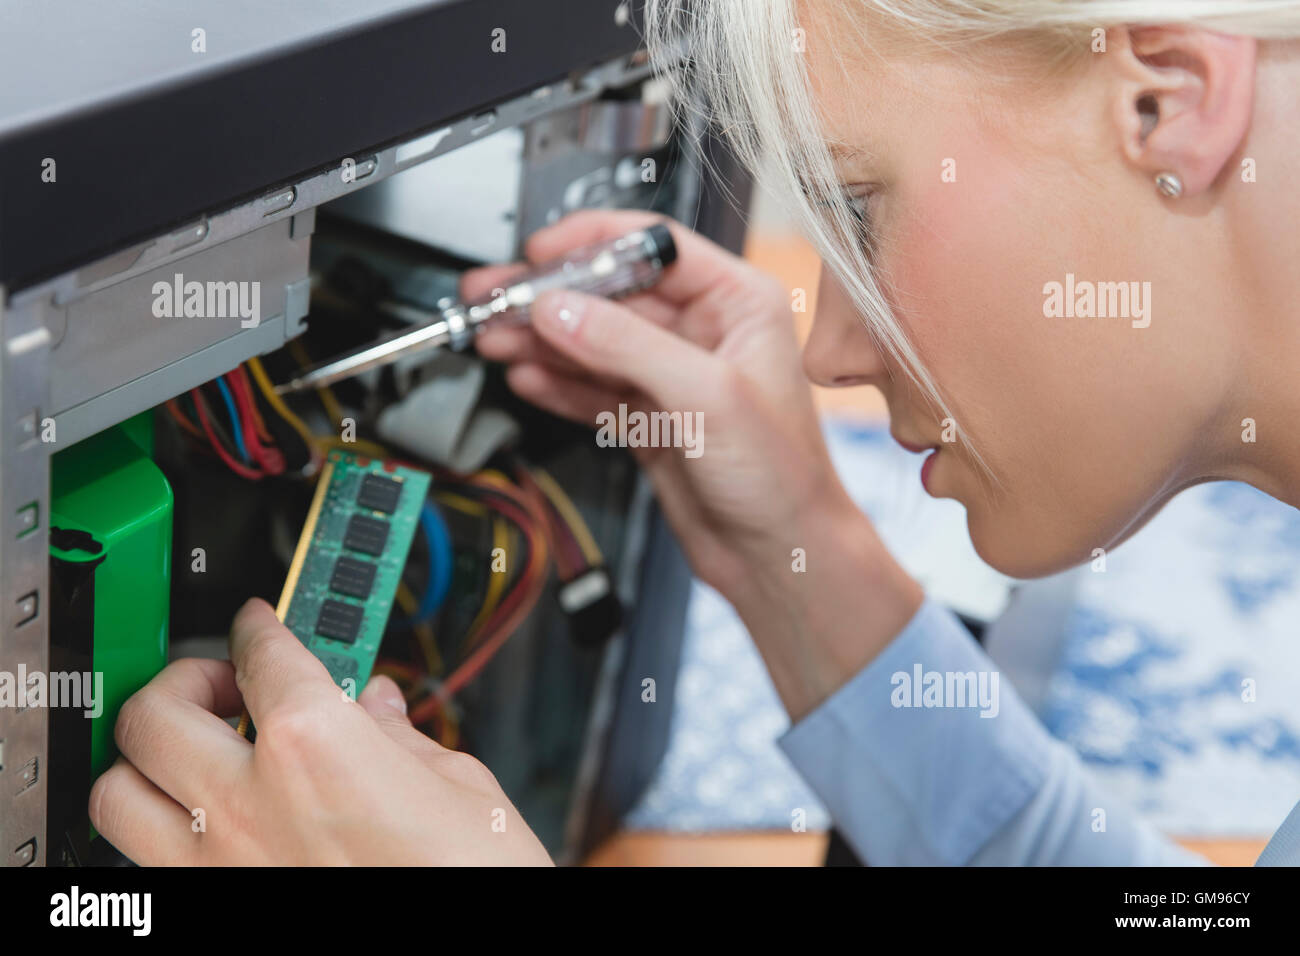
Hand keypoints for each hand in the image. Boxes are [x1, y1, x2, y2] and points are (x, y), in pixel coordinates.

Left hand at [89, 599, 551, 865]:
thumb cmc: (478, 882)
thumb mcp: (460, 787)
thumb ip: (401, 736)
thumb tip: (378, 707)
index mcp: (316, 746)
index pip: (261, 654)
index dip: (260, 626)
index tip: (260, 624)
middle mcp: (249, 804)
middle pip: (154, 712)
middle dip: (184, 681)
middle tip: (226, 684)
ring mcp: (220, 868)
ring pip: (118, 793)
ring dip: (148, 759)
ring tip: (197, 750)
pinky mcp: (213, 913)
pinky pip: (146, 864)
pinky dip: (164, 831)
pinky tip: (209, 823)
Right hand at [466, 210, 922, 718]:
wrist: (780, 556)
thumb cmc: (783, 478)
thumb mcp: (707, 397)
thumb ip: (627, 346)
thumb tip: (560, 308)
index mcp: (738, 302)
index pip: (653, 247)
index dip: (592, 244)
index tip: (540, 253)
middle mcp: (704, 332)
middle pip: (610, 293)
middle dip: (550, 294)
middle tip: (496, 296)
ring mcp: (671, 376)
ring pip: (592, 341)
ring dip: (541, 338)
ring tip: (493, 335)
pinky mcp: (648, 419)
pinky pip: (591, 388)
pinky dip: (556, 382)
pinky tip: (525, 373)